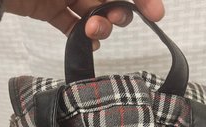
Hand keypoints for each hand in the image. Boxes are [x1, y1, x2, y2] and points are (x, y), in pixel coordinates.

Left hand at [2, 0, 164, 48]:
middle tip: (113, 22)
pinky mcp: (49, 10)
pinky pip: (71, 24)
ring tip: (91, 31)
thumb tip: (110, 4)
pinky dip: (80, 36)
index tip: (155, 15)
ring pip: (93, 13)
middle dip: (118, 13)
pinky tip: (87, 44)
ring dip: (99, 26)